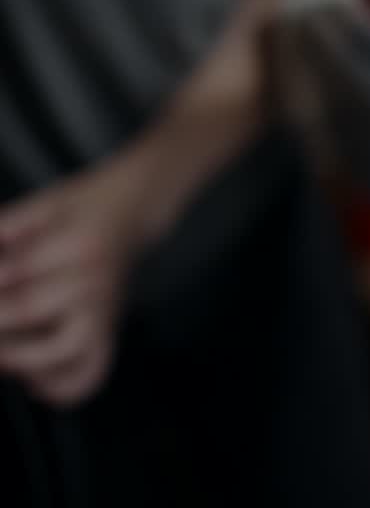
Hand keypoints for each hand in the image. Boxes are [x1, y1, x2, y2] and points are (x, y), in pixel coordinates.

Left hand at [0, 148, 157, 406]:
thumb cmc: (84, 210)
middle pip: (27, 309)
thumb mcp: (42, 205)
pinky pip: (90, 374)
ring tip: (2, 352)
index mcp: (80, 245)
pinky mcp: (108, 332)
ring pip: (61, 350)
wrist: (134, 214)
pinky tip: (31, 380)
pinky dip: (59, 388)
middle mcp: (95, 283)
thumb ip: (6, 228)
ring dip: (18, 355)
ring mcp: (104, 312)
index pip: (14, 271)